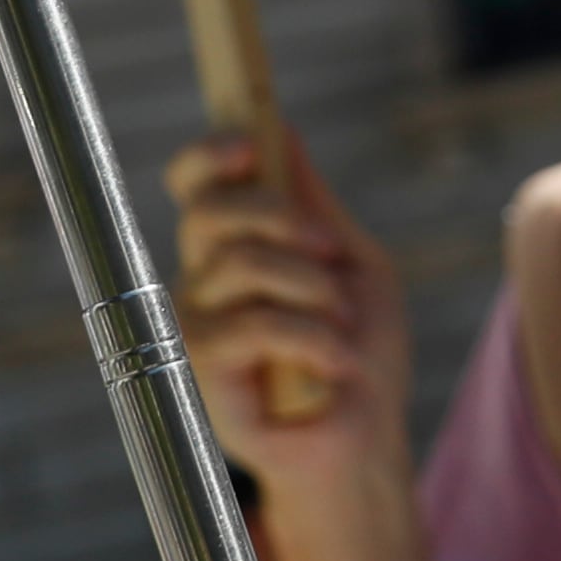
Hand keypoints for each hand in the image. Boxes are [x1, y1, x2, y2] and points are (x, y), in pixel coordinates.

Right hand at [170, 135, 409, 483]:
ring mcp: (196, 323)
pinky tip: (337, 365)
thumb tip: (279, 126)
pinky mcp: (199, 369)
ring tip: (343, 326)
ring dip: (314, 290)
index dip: (210, 155)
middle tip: (332, 253)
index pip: (195, 185)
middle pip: (208, 211)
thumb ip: (314, 204)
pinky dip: (314, 338)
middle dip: (281, 216)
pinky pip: (252, 323)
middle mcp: (204, 279)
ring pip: (240, 263)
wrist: (365, 434)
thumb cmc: (361, 348)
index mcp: (238, 247)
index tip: (251, 144)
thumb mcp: (354, 263)